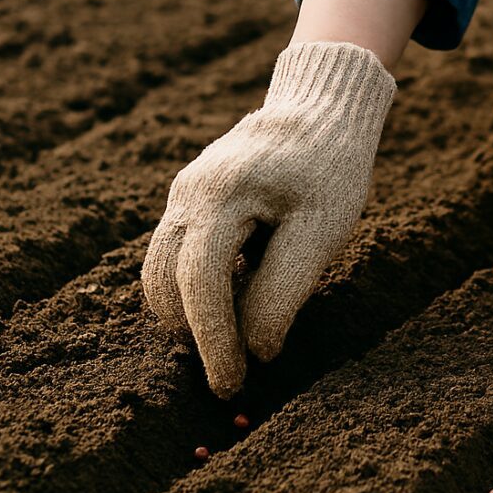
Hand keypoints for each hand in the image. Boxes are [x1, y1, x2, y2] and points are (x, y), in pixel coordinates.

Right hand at [142, 40, 395, 397]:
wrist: (322, 108)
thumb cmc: (331, 169)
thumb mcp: (322, 229)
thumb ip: (284, 289)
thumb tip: (256, 350)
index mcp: (221, 195)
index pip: (200, 282)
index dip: (214, 340)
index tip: (233, 383)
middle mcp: (189, 194)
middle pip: (166, 282)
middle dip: (195, 336)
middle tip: (232, 379)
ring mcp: (184, 194)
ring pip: (161, 271)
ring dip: (187, 315)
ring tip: (231, 346)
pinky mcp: (190, 199)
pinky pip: (176, 254)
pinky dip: (193, 290)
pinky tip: (233, 306)